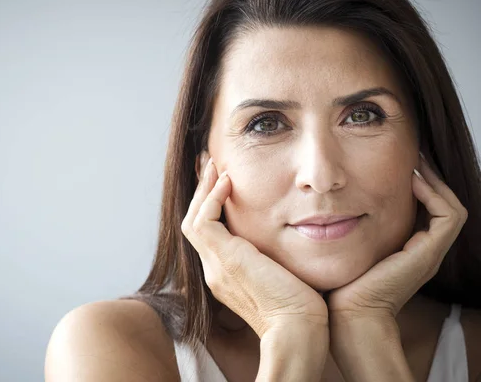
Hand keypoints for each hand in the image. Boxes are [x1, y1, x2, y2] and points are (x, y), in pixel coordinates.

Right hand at [181, 154, 327, 337]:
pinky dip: (212, 199)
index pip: (209, 233)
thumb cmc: (300, 306)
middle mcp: (213, 269)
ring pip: (193, 219)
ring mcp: (214, 265)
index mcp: (225, 274)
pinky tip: (228, 182)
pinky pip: (204, 221)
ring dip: (203, 190)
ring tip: (215, 166)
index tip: (221, 182)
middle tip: (210, 165)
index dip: (210, 206)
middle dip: (201, 193)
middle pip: (194, 223)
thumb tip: (287, 235)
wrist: (296, 328)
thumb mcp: (282, 274)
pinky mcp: (223, 258)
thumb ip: (273, 256)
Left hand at [327, 154, 467, 322]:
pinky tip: (411, 181)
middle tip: (413, 156)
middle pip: (442, 205)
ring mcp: (429, 253)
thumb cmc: (341, 286)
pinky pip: (447, 216)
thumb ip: (348, 232)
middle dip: (428, 179)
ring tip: (415, 162)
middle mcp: (423, 251)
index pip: (425, 210)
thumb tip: (329, 209)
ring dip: (434, 182)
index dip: (418, 186)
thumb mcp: (347, 250)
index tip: (399, 165)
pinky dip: (433, 195)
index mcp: (408, 251)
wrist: (349, 314)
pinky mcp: (428, 254)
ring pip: (450, 207)